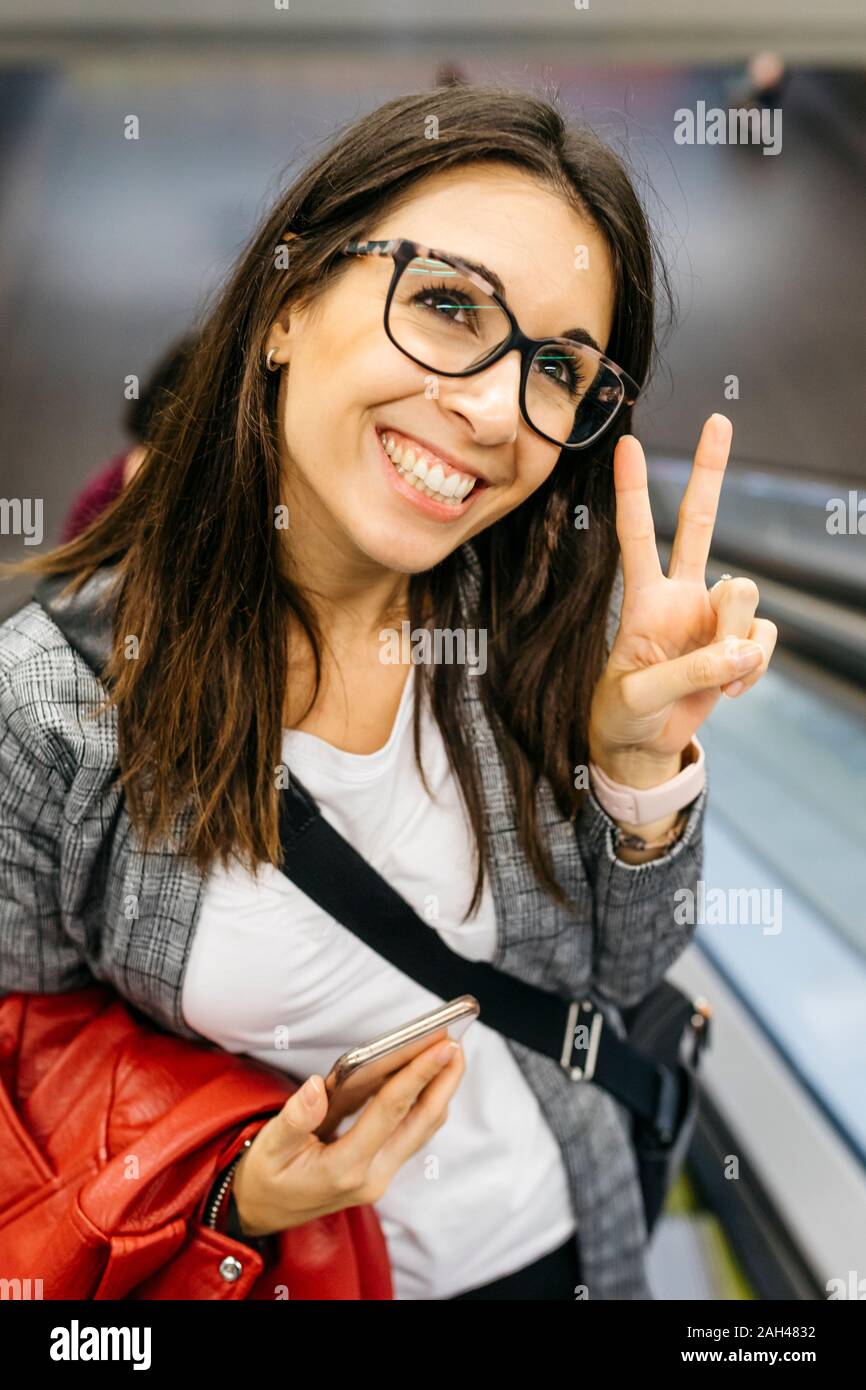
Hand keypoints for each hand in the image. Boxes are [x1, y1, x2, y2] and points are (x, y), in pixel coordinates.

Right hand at [230, 1038, 464, 1237]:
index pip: (390, 1111)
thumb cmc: (264, 1177)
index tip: (442, 1045)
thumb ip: (294, 1118)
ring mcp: (380, 1176)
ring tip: (449, 1054)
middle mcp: (372, 1175)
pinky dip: (425, 1103)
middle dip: (444, 1080)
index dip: (418, 1074)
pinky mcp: (380, 1171)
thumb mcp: (269, 1148)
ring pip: (422, 1128)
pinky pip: (412, 1133)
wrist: (261, 1214)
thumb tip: (318, 1086)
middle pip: (421, 1120)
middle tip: (457, 1041)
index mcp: (344, 1167)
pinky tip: (426, 1080)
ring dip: (439, 1091)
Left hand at [588, 414, 777, 785]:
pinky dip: (754, 666)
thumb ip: (689, 671)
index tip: (628, 443)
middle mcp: (681, 595)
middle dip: (710, 471)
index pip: (637, 536)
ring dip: (734, 640)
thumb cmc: (625, 714)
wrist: (643, 745)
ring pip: (745, 596)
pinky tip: (731, 688)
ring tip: (715, 677)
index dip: (634, 492)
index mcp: (643, 600)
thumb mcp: (640, 697)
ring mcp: (713, 617)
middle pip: (700, 522)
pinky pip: (764, 638)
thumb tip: (745, 649)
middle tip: (719, 420)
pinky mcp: (739, 643)